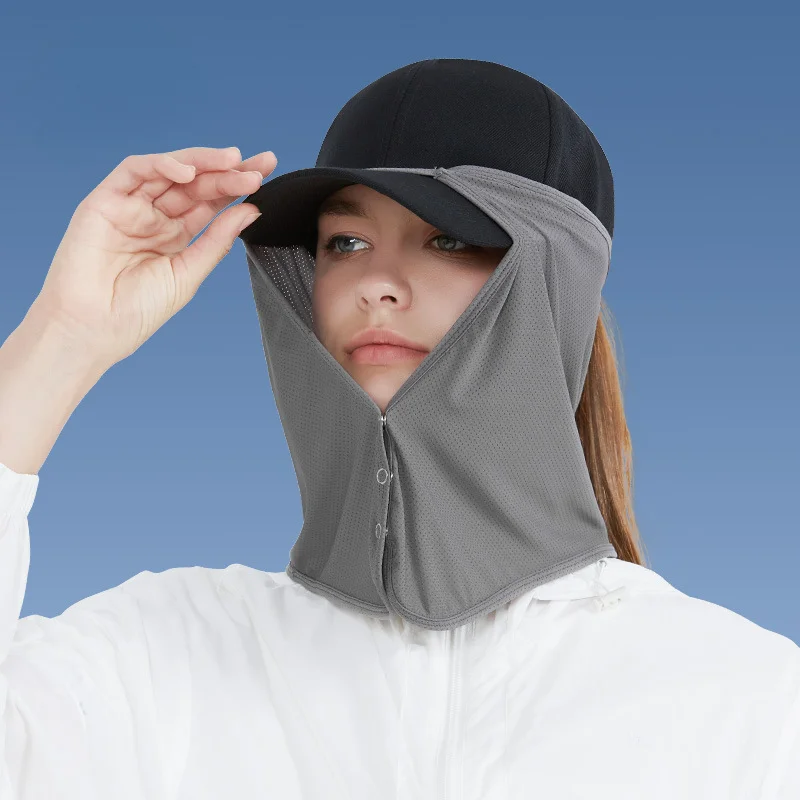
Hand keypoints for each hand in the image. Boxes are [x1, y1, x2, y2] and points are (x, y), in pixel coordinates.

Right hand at [32, 146, 276, 368]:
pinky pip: (134, 171)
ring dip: (202, 162)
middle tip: (259, 166)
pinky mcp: (104, 201)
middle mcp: (154, 217)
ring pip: (169, 171)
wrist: (93, 330)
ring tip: (233, 163)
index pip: (211, 203)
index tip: (266, 176)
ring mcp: (130, 207)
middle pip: (196, 184)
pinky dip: (162, 164)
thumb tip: (250, 211)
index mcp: (175, 235)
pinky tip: (189, 171)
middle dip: (228, 172)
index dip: (237, 188)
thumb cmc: (136, 311)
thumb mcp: (188, 273)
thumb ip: (217, 240)